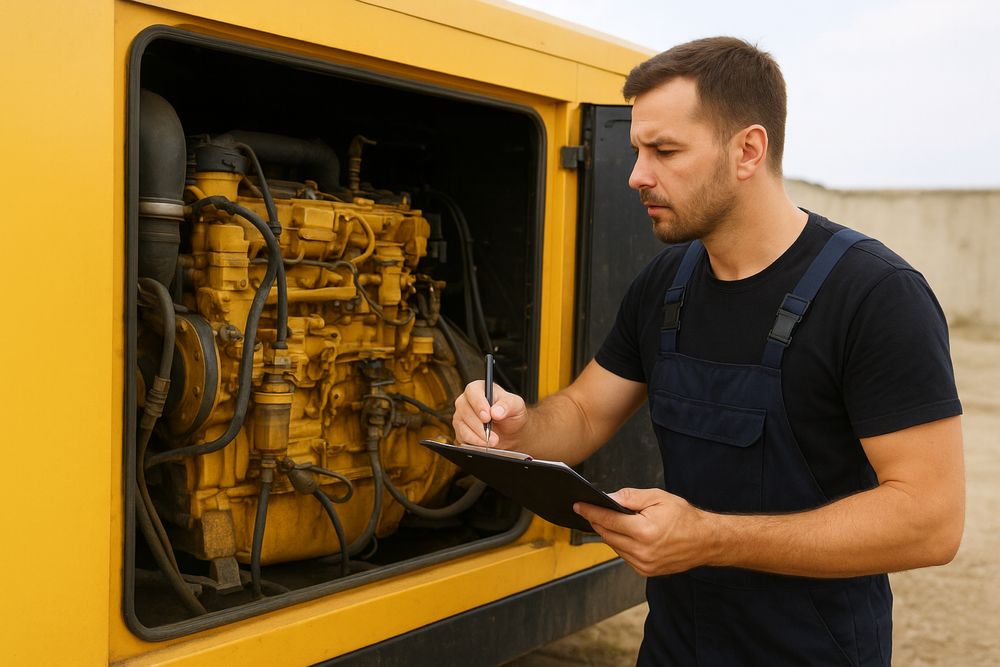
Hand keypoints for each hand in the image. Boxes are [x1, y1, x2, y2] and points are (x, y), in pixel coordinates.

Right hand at [452, 381, 527, 447]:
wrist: (510, 432)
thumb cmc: (511, 413)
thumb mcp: (516, 405)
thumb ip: (508, 405)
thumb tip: (496, 411)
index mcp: (479, 389)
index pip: (472, 392)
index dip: (478, 404)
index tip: (487, 416)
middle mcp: (466, 401)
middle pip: (465, 410)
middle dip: (479, 425)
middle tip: (492, 434)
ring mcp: (461, 416)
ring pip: (462, 425)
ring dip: (478, 436)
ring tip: (493, 441)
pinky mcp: (460, 431)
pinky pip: (462, 437)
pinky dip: (474, 442)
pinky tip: (485, 444)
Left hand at [574, 487, 710, 576]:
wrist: (706, 541)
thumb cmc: (685, 517)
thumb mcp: (658, 498)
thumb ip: (630, 497)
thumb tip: (608, 497)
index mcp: (644, 531)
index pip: (608, 520)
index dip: (590, 511)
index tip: (578, 505)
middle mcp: (642, 551)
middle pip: (607, 535)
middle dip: (597, 521)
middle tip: (590, 510)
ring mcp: (644, 564)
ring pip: (614, 547)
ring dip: (609, 533)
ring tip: (607, 520)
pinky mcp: (646, 571)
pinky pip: (624, 556)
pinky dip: (620, 544)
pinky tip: (624, 534)